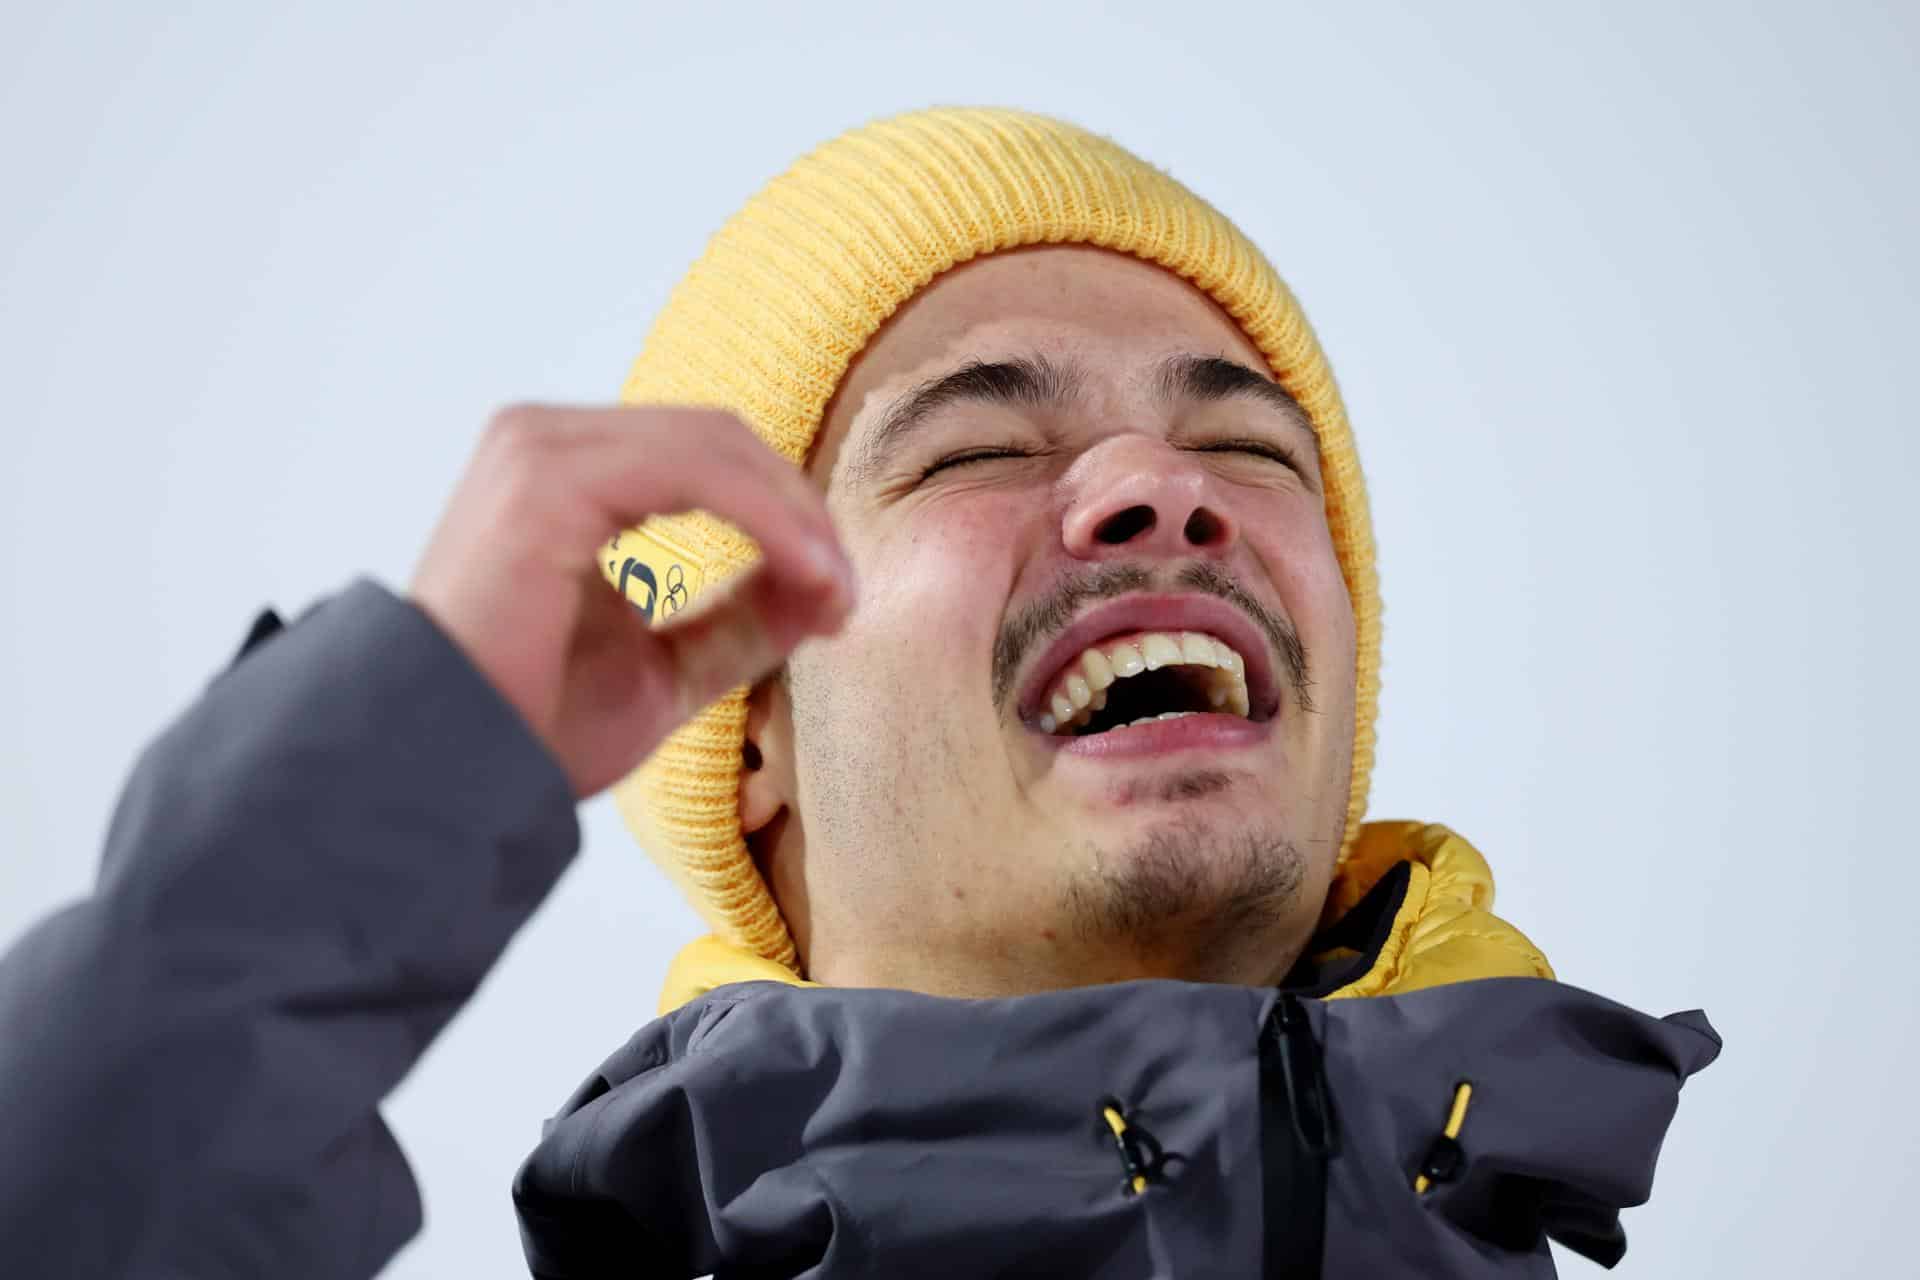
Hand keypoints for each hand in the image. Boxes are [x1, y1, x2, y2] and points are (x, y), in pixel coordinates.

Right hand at [409, 405, 854, 797]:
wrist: (440, 776)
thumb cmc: (528, 731)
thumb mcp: (664, 670)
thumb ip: (736, 621)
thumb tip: (825, 587)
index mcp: (566, 477)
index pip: (708, 457)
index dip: (790, 516)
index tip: (841, 600)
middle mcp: (546, 444)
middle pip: (720, 439)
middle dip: (803, 513)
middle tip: (848, 595)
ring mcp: (540, 451)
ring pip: (716, 446)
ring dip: (795, 516)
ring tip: (836, 592)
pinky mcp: (546, 478)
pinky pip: (694, 470)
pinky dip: (767, 516)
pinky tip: (807, 572)